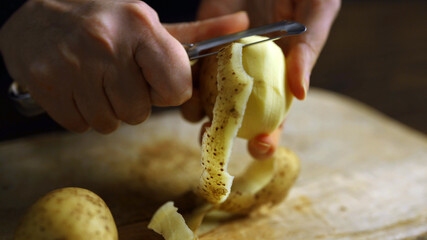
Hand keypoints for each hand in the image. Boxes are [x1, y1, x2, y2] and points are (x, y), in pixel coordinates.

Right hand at [0, 0, 248, 133]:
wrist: (37, 21)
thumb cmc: (102, 23)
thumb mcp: (148, 23)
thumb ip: (196, 34)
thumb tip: (241, 24)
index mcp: (141, 26)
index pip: (177, 89)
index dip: (167, 91)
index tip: (153, 79)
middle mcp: (108, 43)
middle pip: (140, 112)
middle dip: (133, 102)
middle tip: (117, 77)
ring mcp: (74, 64)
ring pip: (111, 123)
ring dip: (107, 110)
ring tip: (95, 80)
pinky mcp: (48, 84)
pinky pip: (81, 125)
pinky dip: (82, 114)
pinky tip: (77, 88)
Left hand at [182, 0, 339, 158]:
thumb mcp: (315, 11)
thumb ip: (309, 51)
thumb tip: (301, 93)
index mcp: (278, 78)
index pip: (274, 118)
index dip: (268, 137)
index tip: (260, 145)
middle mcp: (249, 76)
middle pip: (235, 118)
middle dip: (224, 135)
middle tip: (212, 138)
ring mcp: (223, 63)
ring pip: (206, 100)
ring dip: (197, 111)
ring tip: (195, 107)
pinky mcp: (203, 44)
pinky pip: (189, 70)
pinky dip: (184, 78)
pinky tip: (181, 80)